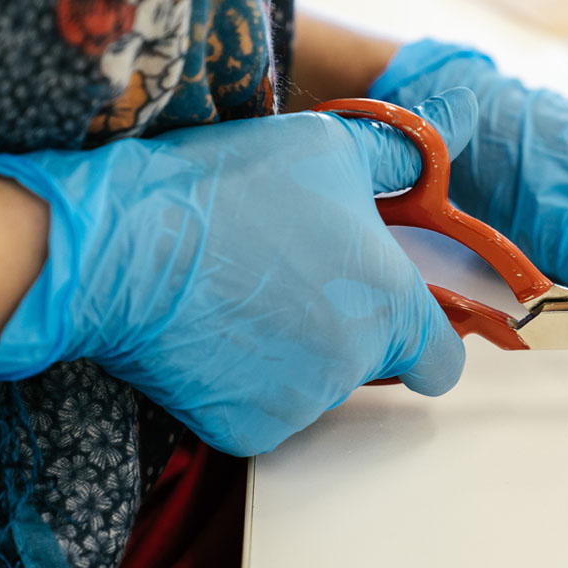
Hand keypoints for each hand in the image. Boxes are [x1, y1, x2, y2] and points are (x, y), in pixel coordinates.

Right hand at [0, 88, 479, 455]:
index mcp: (392, 306)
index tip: (400, 323)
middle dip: (341, 330)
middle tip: (287, 278)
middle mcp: (355, 366)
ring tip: (238, 296)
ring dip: (289, 353)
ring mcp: (299, 405)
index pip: (442, 360)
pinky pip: (258, 409)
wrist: (121, 246)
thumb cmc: (229, 189)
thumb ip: (400, 158)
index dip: (425, 341)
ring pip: (311, 387)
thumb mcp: (329, 146)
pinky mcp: (242, 431)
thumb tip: (445, 136)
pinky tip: (209, 333)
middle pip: (368, 364)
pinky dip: (239, 382)